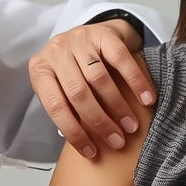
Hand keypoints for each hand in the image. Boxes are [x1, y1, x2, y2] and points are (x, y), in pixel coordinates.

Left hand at [28, 19, 155, 158]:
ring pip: (99, 79)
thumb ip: (67, 108)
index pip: (55, 106)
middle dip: (99, 122)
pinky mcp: (103, 33)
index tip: (91, 152)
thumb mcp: (60, 85)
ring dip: (117, 107)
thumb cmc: (74, 68)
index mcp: (40, 69)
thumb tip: (85, 144)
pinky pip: (121, 60)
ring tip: (131, 127)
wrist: (93, 33)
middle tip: (117, 141)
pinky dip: (135, 82)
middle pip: (78, 93)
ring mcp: (79, 39)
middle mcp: (56, 51)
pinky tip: (146, 99)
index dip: (74, 132)